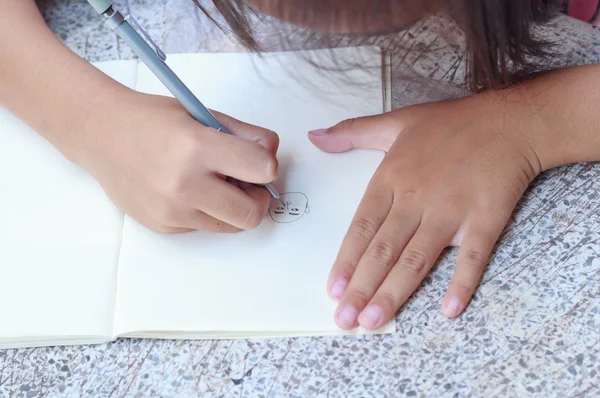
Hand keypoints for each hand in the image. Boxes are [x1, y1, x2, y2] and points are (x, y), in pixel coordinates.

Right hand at [75, 90, 278, 232]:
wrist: (101, 134)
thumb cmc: (152, 120)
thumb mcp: (202, 114)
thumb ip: (244, 134)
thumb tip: (273, 155)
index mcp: (196, 147)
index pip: (263, 169)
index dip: (268, 164)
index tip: (260, 160)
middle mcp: (184, 185)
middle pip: (252, 213)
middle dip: (259, 198)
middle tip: (247, 181)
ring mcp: (172, 211)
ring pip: (230, 226)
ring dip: (233, 207)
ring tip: (216, 183)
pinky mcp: (163, 225)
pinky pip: (204, 227)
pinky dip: (206, 211)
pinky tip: (188, 189)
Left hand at [308, 93, 542, 329]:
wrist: (509, 122)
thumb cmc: (451, 123)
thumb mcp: (395, 121)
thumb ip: (352, 132)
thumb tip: (314, 137)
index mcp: (392, 178)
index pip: (362, 228)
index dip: (346, 261)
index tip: (333, 290)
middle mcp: (416, 199)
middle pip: (383, 250)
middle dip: (361, 288)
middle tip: (344, 321)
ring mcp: (451, 211)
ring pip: (416, 259)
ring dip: (394, 293)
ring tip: (374, 321)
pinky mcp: (484, 220)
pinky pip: (472, 256)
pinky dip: (461, 282)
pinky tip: (449, 310)